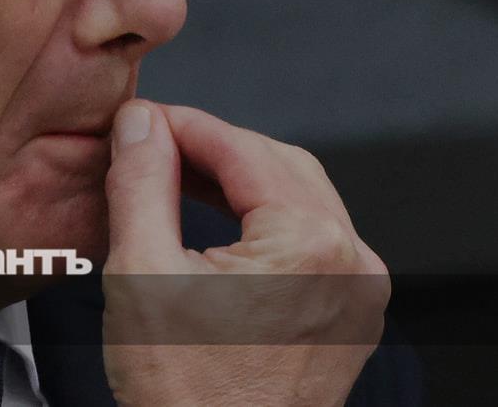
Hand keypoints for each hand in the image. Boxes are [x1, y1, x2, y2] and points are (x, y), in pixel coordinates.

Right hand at [101, 101, 389, 406]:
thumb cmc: (184, 398)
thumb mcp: (142, 274)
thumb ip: (142, 183)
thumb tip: (141, 125)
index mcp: (310, 244)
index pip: (241, 147)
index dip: (183, 124)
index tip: (141, 119)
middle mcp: (350, 262)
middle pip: (277, 165)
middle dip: (213, 147)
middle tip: (153, 144)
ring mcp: (356, 293)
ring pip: (297, 199)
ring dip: (238, 181)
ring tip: (177, 177)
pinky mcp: (348, 316)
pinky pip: (309, 242)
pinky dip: (262, 221)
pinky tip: (219, 222)